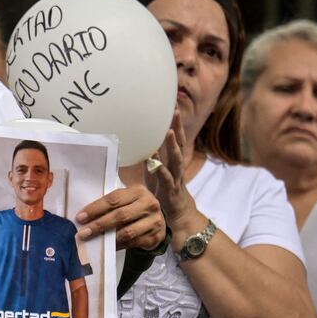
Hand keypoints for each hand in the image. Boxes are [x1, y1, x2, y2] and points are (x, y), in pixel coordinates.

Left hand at [74, 184, 164, 250]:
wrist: (157, 221)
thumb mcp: (127, 200)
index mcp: (138, 191)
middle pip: (120, 216)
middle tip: (83, 232)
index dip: (95, 208)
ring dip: (107, 238)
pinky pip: (132, 243)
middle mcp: (149, 204)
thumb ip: (111, 204)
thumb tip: (85, 217)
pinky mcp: (154, 237)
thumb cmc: (134, 208)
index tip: (80, 217)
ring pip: (127, 232)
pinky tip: (106, 248)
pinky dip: (117, 246)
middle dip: (99, 225)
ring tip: (92, 240)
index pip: (114, 199)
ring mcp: (154, 221)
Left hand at [146, 110, 196, 233]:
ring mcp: (176, 176)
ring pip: (176, 158)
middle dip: (177, 126)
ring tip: (169, 132)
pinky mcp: (171, 189)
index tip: (172, 104)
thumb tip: (137, 141)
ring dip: (172, 145)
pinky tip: (155, 162)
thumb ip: (150, 155)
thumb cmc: (162, 189)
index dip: (173, 121)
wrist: (176, 213)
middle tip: (176, 110)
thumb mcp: (154, 169)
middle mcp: (176, 165)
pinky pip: (166, 177)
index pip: (174, 136)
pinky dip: (160, 169)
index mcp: (172, 158)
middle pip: (179, 142)